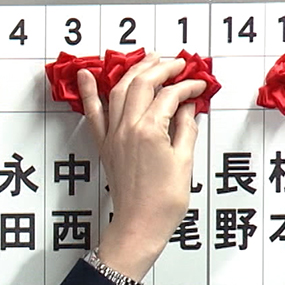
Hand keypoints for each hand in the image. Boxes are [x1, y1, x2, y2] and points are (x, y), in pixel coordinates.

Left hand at [78, 53, 204, 280]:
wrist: (139, 225)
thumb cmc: (162, 202)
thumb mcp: (184, 161)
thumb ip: (186, 129)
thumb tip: (189, 108)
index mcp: (149, 131)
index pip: (170, 95)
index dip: (187, 86)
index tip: (199, 85)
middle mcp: (127, 129)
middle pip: (141, 84)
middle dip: (160, 68)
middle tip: (177, 63)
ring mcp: (113, 136)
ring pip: (118, 90)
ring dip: (133, 71)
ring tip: (148, 59)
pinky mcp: (105, 145)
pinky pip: (93, 113)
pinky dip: (88, 92)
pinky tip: (86, 75)